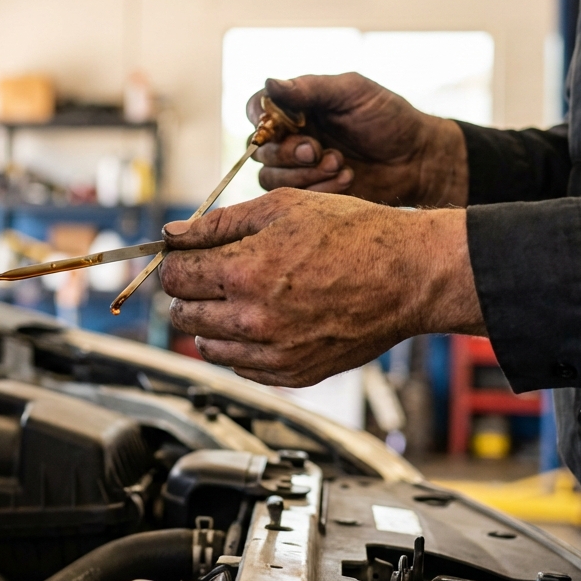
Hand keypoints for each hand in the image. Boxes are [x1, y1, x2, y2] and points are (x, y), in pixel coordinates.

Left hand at [160, 188, 484, 386]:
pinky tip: (262, 319)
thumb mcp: (280, 207)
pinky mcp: (293, 374)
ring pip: (206, 346)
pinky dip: (239, 346)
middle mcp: (253, 320)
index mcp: (244, 272)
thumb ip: (217, 223)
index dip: (174, 262)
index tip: (186, 255)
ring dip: (210, 321)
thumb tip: (171, 233)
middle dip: (187, 292)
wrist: (408, 275)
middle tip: (210, 274)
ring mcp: (273, 353)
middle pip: (181, 315)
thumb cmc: (352, 232)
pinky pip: (240, 367)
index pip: (173, 277)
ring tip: (239, 296)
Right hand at [247, 73, 467, 206]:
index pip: (256, 109)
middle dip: (287, 153)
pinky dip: (319, 190)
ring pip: (270, 178)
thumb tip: (270, 82)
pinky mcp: (311, 193)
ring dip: (304, 174)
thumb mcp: (351, 92)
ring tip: (339, 164)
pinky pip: (293, 198)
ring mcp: (299, 167)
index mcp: (297, 108)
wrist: (417, 159)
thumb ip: (310, 88)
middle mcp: (291, 136)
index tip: (281, 125)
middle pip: (259, 150)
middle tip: (316, 150)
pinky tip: (348, 178)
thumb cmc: (388, 118)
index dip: (258, 118)